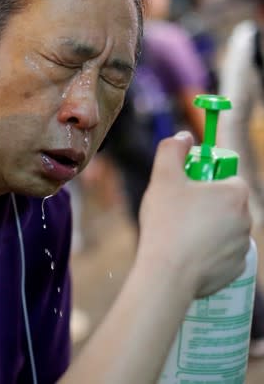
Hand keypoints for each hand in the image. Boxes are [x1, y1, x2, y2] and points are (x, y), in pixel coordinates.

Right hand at [136, 131, 250, 298]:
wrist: (168, 273)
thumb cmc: (167, 222)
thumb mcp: (163, 177)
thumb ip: (172, 149)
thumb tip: (184, 136)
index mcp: (235, 192)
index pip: (224, 176)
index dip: (202, 180)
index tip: (183, 188)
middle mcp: (247, 218)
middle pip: (224, 203)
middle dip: (203, 204)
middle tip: (176, 210)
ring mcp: (243, 245)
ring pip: (222, 228)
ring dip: (205, 228)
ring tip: (177, 234)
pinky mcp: (235, 268)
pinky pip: (221, 253)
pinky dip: (207, 252)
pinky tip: (185, 253)